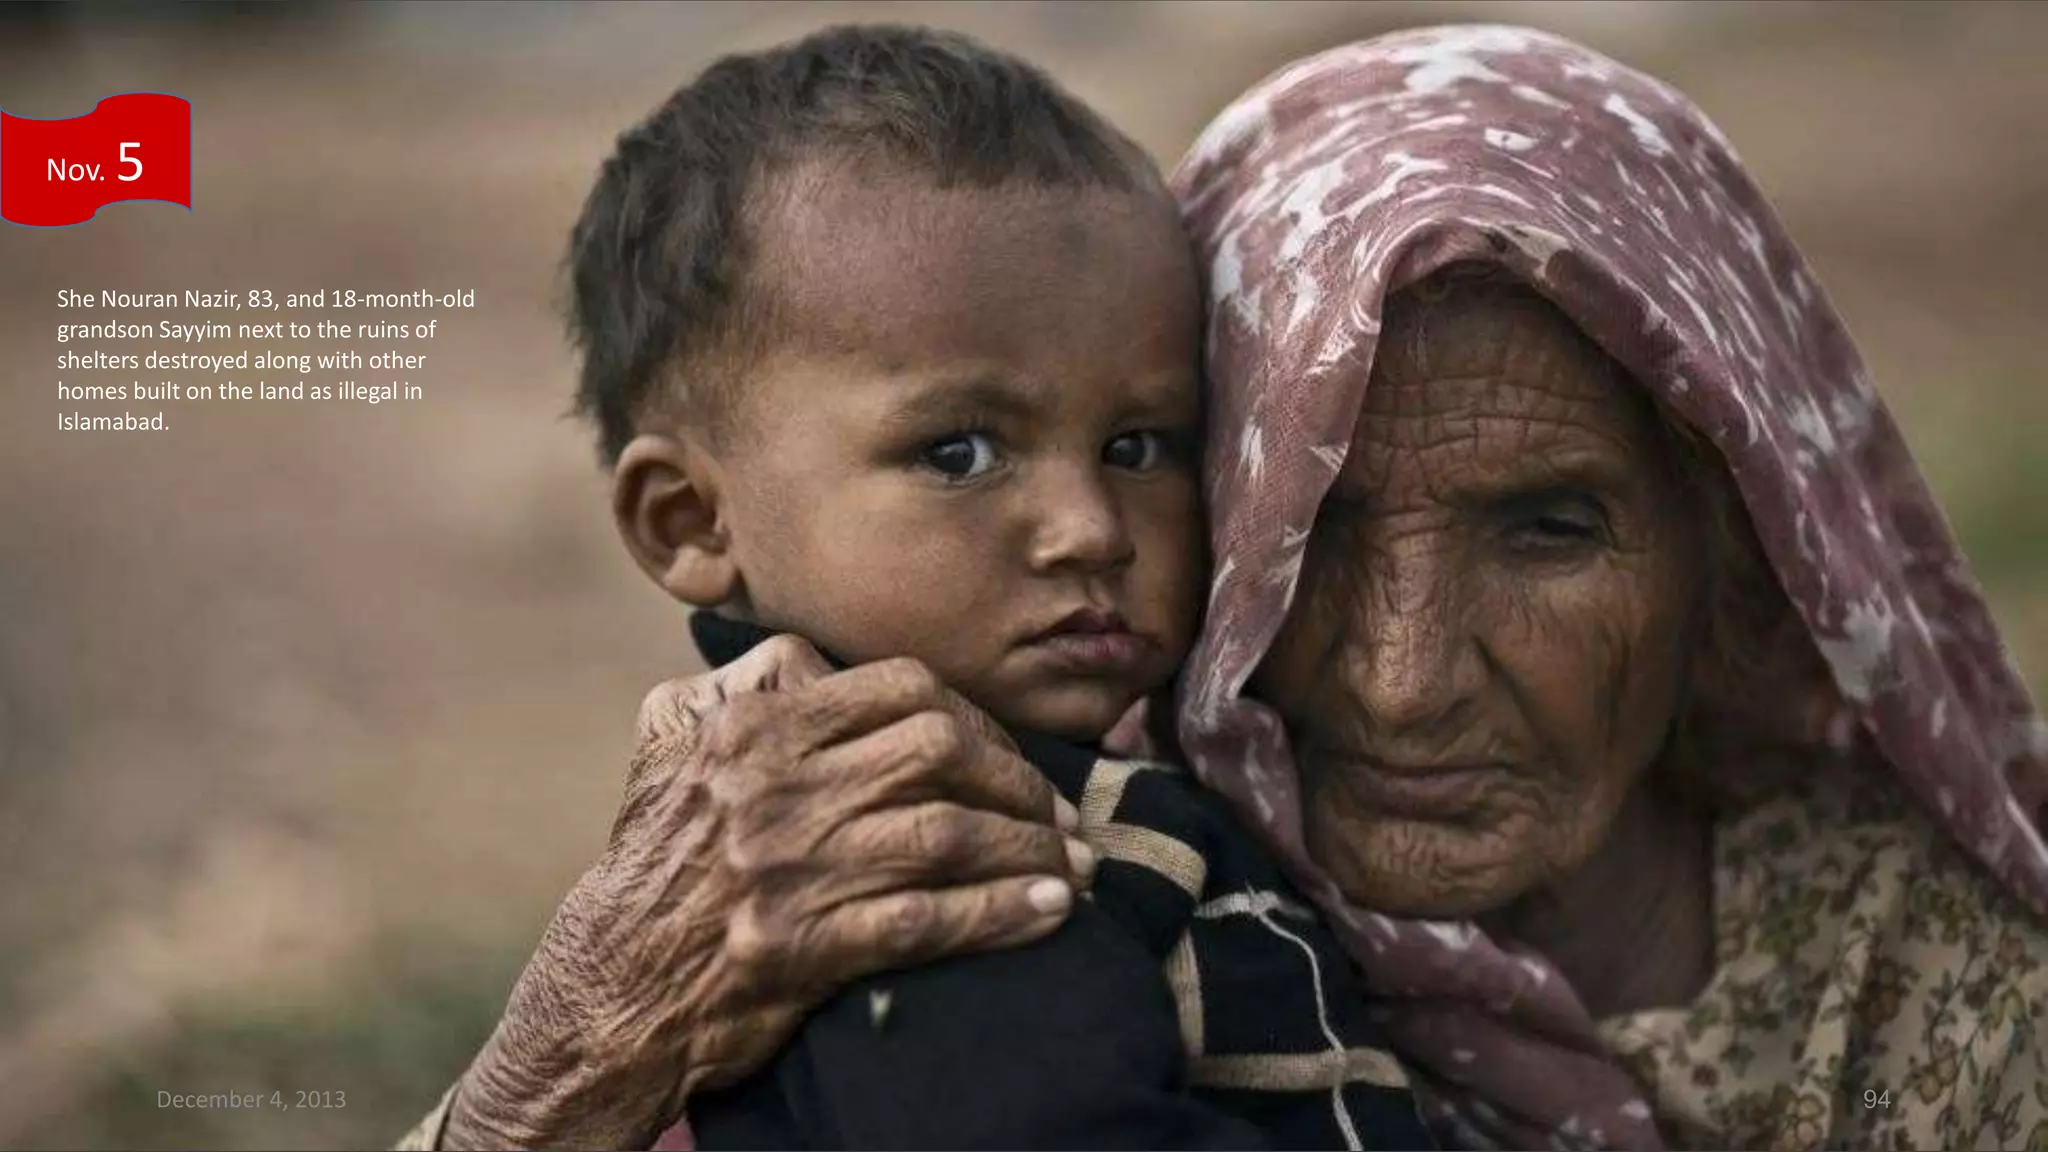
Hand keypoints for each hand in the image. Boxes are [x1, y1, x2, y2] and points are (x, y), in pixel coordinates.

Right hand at [441, 636, 1086, 1149]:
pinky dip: (1002, 914)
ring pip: (947, 833)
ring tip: (1072, 866)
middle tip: (1053, 813)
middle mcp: (772, 785)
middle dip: (1016, 781)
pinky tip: (1050, 911)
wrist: (608, 985)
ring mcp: (788, 866)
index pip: (901, 686)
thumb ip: (742, 688)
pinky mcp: (802, 946)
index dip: (976, 716)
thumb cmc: (654, 860)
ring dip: (1028, 849)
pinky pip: (929, 918)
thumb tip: (812, 660)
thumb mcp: (669, 743)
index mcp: (751, 725)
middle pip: (940, 750)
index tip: (1003, 752)